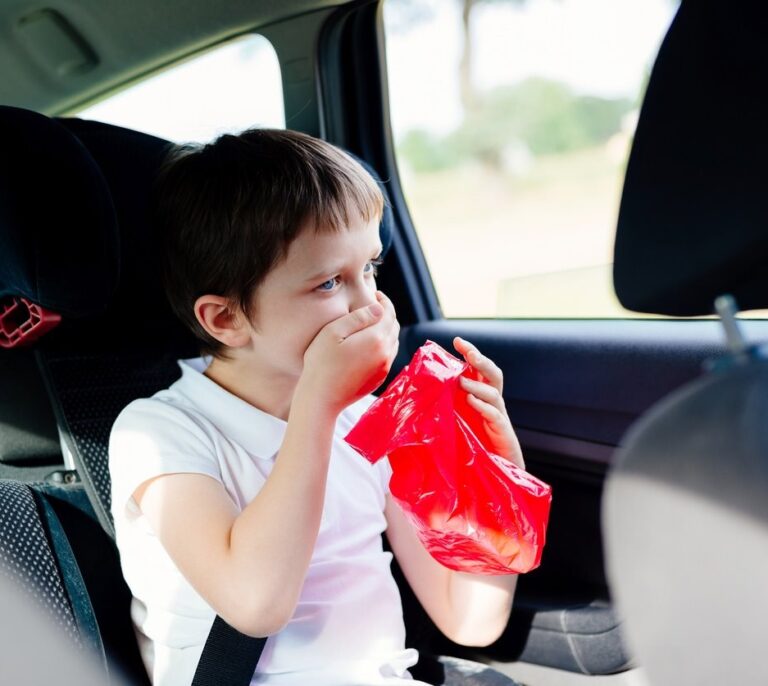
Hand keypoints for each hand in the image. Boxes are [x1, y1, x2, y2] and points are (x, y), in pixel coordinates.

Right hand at [300, 291, 399, 413]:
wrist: (321, 398)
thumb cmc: (322, 363)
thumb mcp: (333, 332)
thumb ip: (358, 318)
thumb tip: (379, 308)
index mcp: (376, 338)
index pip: (389, 313)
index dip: (384, 301)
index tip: (376, 294)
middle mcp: (385, 353)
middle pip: (394, 326)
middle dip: (386, 313)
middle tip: (374, 305)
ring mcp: (384, 367)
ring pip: (393, 341)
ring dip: (386, 329)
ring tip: (372, 322)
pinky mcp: (379, 378)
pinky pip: (388, 355)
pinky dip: (384, 344)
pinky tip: (370, 342)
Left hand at [453, 336, 524, 469]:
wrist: (496, 470)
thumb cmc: (474, 446)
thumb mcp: (457, 420)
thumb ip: (447, 405)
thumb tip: (421, 391)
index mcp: (482, 398)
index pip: (479, 370)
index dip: (471, 353)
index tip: (457, 340)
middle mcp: (493, 403)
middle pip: (494, 374)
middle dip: (481, 361)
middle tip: (469, 353)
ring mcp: (499, 417)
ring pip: (494, 393)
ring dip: (476, 385)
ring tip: (461, 381)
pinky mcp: (502, 432)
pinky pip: (495, 415)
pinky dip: (483, 406)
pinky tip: (471, 401)